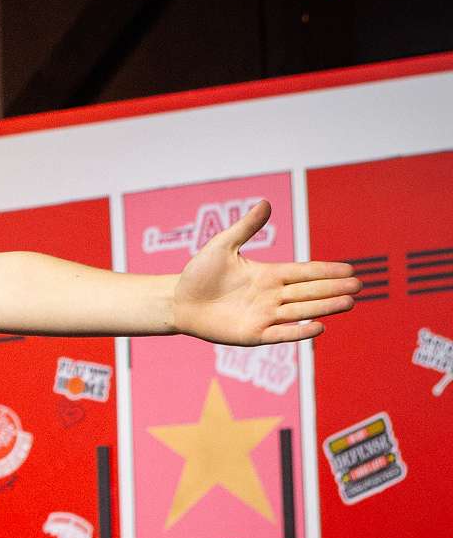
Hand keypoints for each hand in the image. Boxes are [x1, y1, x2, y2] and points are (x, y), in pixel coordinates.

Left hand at [172, 200, 358, 344]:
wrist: (177, 300)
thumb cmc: (198, 273)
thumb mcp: (222, 245)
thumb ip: (246, 227)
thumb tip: (266, 203)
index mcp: (267, 274)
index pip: (304, 272)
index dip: (326, 271)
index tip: (350, 269)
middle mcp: (271, 296)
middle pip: (309, 292)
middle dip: (334, 288)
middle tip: (360, 285)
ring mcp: (264, 316)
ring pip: (301, 311)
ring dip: (325, 307)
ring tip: (349, 302)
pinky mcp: (253, 334)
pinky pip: (281, 333)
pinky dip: (299, 331)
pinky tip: (319, 327)